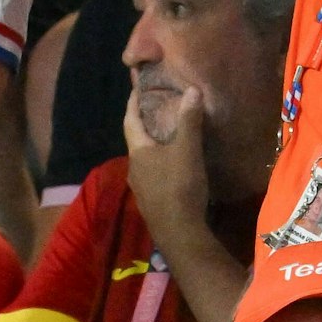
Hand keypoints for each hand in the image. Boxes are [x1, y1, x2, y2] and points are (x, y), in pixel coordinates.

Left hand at [123, 86, 209, 237]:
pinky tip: (176, 162)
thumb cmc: (179, 186)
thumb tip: (191, 90)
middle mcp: (133, 168)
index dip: (133, 104)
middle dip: (146, 123)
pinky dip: (161, 160)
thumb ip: (189, 120)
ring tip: (170, 133)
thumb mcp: (187, 150)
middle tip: (159, 108)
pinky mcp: (151, 200)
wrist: (178, 232)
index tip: (137, 89)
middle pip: (137, 140)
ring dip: (155, 144)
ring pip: (145, 158)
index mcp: (137, 152)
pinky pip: (153, 173)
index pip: (130, 121)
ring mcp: (140, 186)